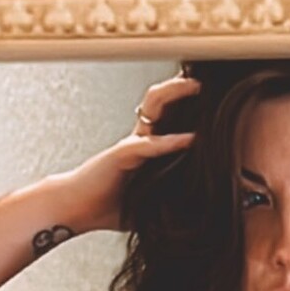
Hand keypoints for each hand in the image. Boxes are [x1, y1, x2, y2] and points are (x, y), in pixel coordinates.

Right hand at [59, 69, 201, 232]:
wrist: (76, 208)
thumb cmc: (109, 206)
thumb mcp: (151, 204)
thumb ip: (172, 198)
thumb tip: (202, 212)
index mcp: (147, 148)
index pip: (170, 117)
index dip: (188, 103)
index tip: (213, 95)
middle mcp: (140, 139)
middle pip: (162, 101)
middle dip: (183, 87)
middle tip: (208, 79)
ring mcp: (132, 144)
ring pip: (155, 108)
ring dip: (176, 95)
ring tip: (197, 87)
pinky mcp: (122, 156)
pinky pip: (149, 145)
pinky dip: (170, 143)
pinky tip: (190, 140)